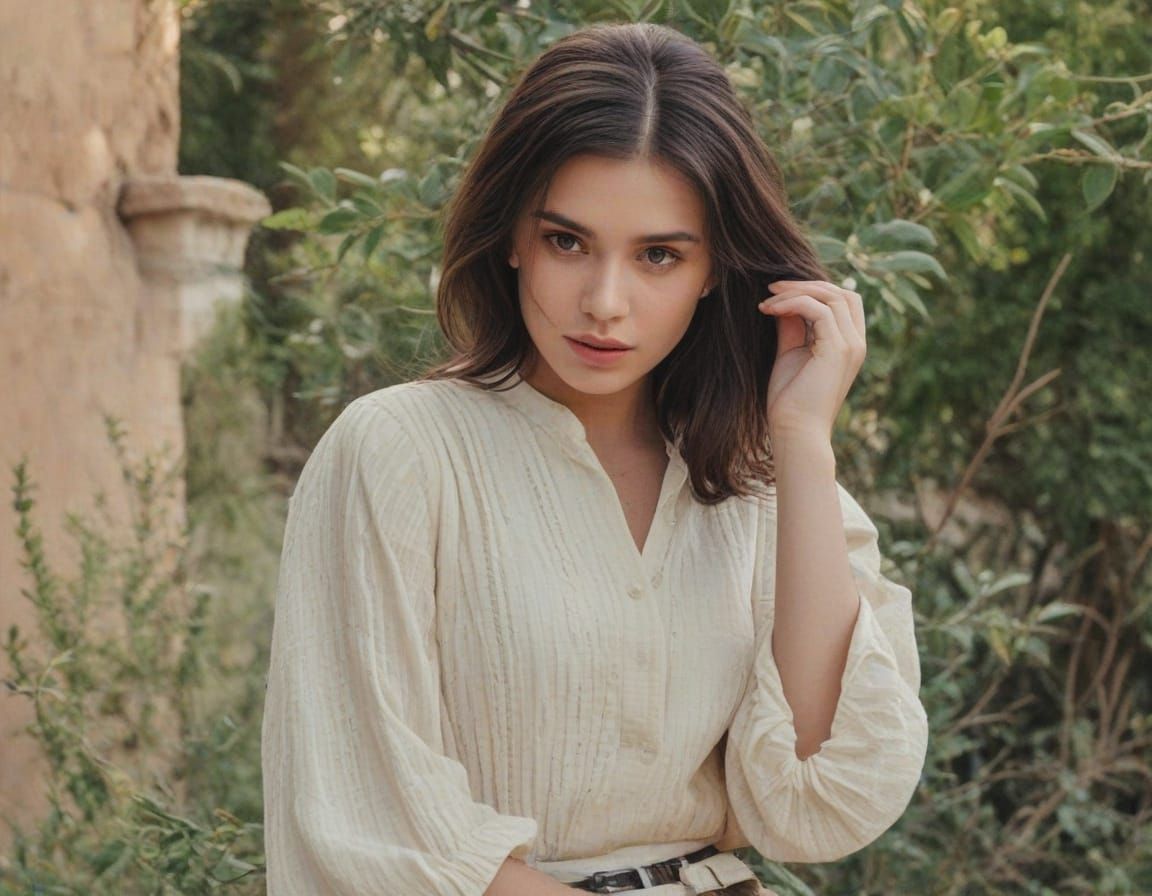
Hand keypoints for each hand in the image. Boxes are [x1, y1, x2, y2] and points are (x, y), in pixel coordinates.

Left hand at [758, 279, 865, 443]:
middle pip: (842, 293)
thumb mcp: (790, 354)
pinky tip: (769, 310)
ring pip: (830, 297)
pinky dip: (793, 304)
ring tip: (767, 300)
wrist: (794, 431)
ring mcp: (851, 345)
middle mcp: (856, 343)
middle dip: (806, 284)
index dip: (814, 290)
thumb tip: (784, 301)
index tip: (779, 293)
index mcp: (849, 345)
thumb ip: (792, 327)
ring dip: (795, 292)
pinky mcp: (838, 349)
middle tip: (772, 288)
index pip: (844, 301)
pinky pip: (818, 310)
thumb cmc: (790, 401)